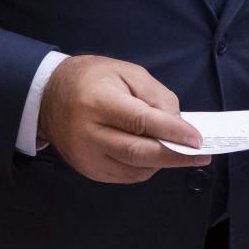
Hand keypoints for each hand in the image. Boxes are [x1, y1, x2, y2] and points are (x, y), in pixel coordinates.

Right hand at [39, 55, 209, 182]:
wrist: (49, 96)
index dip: (171, 132)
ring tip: (178, 150)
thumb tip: (178, 123)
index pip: (140, 122)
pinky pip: (126, 176)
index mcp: (98, 103)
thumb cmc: (90, 79)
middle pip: (139, 152)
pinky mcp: (89, 170)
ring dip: (162, 161)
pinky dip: (146, 167)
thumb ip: (155, 95)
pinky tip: (153, 154)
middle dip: (174, 155)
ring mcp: (87, 157)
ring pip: (135, 168)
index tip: (196, 139)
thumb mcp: (126, 72)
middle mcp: (89, 134)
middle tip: (200, 154)